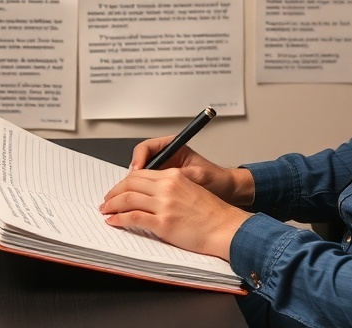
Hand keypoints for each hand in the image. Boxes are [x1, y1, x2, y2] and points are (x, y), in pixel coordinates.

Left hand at [100, 168, 250, 259]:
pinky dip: (118, 219)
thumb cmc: (212, 214)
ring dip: (112, 205)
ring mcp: (164, 204)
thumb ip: (170, 189)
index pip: (141, 174)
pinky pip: (133, 217)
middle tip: (107, 200)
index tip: (118, 190)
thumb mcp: (190, 190)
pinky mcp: (163, 222)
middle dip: (114, 192)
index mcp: (174, 176)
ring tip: (105, 210)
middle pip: (130, 184)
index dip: (125, 182)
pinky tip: (113, 221)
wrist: (225, 228)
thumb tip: (149, 196)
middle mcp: (167, 186)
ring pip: (128, 199)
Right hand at [128, 136, 254, 205]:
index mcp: (173, 147)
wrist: (226, 191)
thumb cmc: (216, 180)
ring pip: (139, 177)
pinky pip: (145, 188)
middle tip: (125, 188)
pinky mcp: (162, 185)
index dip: (138, 159)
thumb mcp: (199, 175)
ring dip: (132, 187)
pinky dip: (139, 195)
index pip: (146, 148)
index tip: (137, 171)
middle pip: (138, 163)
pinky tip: (139, 204)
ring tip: (128, 198)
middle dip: (130, 177)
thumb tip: (164, 179)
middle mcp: (166, 157)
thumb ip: (181, 175)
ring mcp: (163, 171)